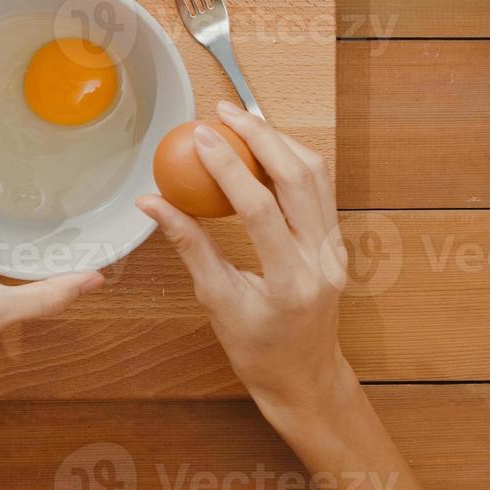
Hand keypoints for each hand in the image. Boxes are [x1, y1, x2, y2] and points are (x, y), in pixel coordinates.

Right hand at [137, 101, 351, 424]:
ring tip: (242, 120)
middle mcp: (322, 259)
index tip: (200, 136)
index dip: (228, 166)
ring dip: (280, 141)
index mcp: (290, 281)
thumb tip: (153, 202)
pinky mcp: (336, 241)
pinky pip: (320, 188)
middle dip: (260, 135)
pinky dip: (292, 160)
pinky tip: (264, 148)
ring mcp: (336, 248)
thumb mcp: (216, 301)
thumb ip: (189, 245)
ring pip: (317, 175)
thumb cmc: (258, 350)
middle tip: (223, 112)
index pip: (259, 208)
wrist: (304, 377)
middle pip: (299, 177)